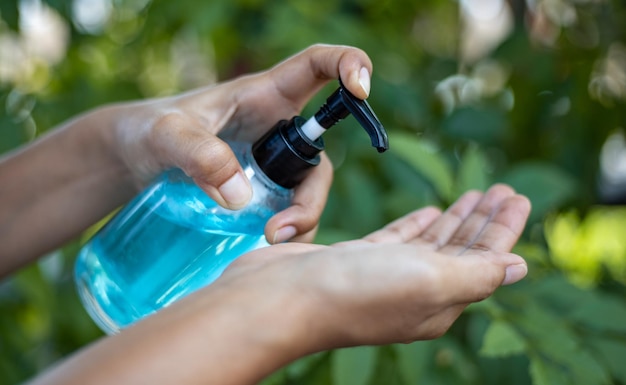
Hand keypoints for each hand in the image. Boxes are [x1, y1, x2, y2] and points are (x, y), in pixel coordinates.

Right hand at [31, 184, 529, 384]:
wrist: (278, 299)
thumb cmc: (353, 291)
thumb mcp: (428, 281)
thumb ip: (477, 273)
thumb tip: (519, 266)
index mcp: (439, 301)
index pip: (484, 260)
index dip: (502, 228)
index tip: (516, 196)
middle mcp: (414, 292)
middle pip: (460, 251)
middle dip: (482, 220)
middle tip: (501, 190)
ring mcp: (383, 277)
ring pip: (431, 244)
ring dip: (453, 219)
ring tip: (474, 195)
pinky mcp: (355, 260)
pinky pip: (397, 240)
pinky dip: (416, 225)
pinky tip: (429, 211)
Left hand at [112, 44, 372, 242]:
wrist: (130, 160)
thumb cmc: (148, 131)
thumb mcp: (166, 135)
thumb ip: (198, 154)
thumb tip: (242, 196)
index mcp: (264, 95)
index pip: (317, 66)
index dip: (349, 65)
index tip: (361, 90)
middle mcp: (276, 129)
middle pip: (317, 159)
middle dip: (311, 198)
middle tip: (278, 232)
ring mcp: (270, 164)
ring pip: (306, 193)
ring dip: (299, 223)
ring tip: (265, 247)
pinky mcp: (260, 192)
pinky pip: (287, 213)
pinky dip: (284, 234)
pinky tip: (260, 252)